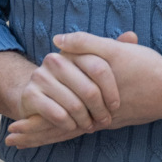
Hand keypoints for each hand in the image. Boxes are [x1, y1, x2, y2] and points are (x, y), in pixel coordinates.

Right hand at [0, 33, 125, 148]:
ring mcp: (40, 77)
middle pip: (89, 90)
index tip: (116, 106)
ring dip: (85, 120)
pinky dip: (69, 124)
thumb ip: (112, 51)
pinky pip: (57, 114)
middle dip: (100, 110)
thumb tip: (132, 36)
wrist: (38, 98)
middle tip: (105, 121)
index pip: (99, 68)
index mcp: (72, 51)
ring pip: (74, 104)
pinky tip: (73, 126)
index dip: (111, 91)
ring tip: (90, 126)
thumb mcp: (92, 68)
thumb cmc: (72, 85)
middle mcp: (54, 60)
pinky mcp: (30, 95)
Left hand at [5, 31, 161, 147]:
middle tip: (10, 142)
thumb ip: (85, 43)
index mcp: (90, 105)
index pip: (54, 120)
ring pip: (71, 131)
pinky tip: (66, 128)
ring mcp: (105, 120)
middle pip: (58, 131)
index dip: (32, 125)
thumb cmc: (147, 69)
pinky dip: (70, 129)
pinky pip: (86, 127)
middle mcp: (95, 118)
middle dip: (33, 135)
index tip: (10, 130)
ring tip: (28, 141)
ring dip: (49, 134)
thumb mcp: (115, 51)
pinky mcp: (115, 118)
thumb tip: (56, 41)